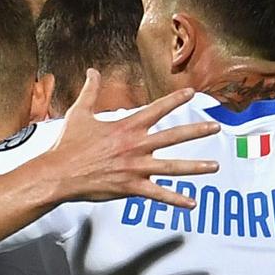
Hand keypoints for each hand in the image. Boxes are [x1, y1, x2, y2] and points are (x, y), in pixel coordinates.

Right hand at [40, 72, 219, 200]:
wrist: (59, 173)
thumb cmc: (68, 145)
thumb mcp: (80, 113)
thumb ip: (91, 91)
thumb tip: (91, 71)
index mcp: (127, 126)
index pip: (157, 109)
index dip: (176, 100)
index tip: (192, 93)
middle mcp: (136, 145)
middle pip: (174, 136)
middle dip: (197, 131)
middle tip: (216, 127)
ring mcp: (136, 167)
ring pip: (173, 167)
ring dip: (196, 167)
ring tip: (214, 166)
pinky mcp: (131, 187)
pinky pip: (158, 194)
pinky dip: (176, 199)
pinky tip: (191, 202)